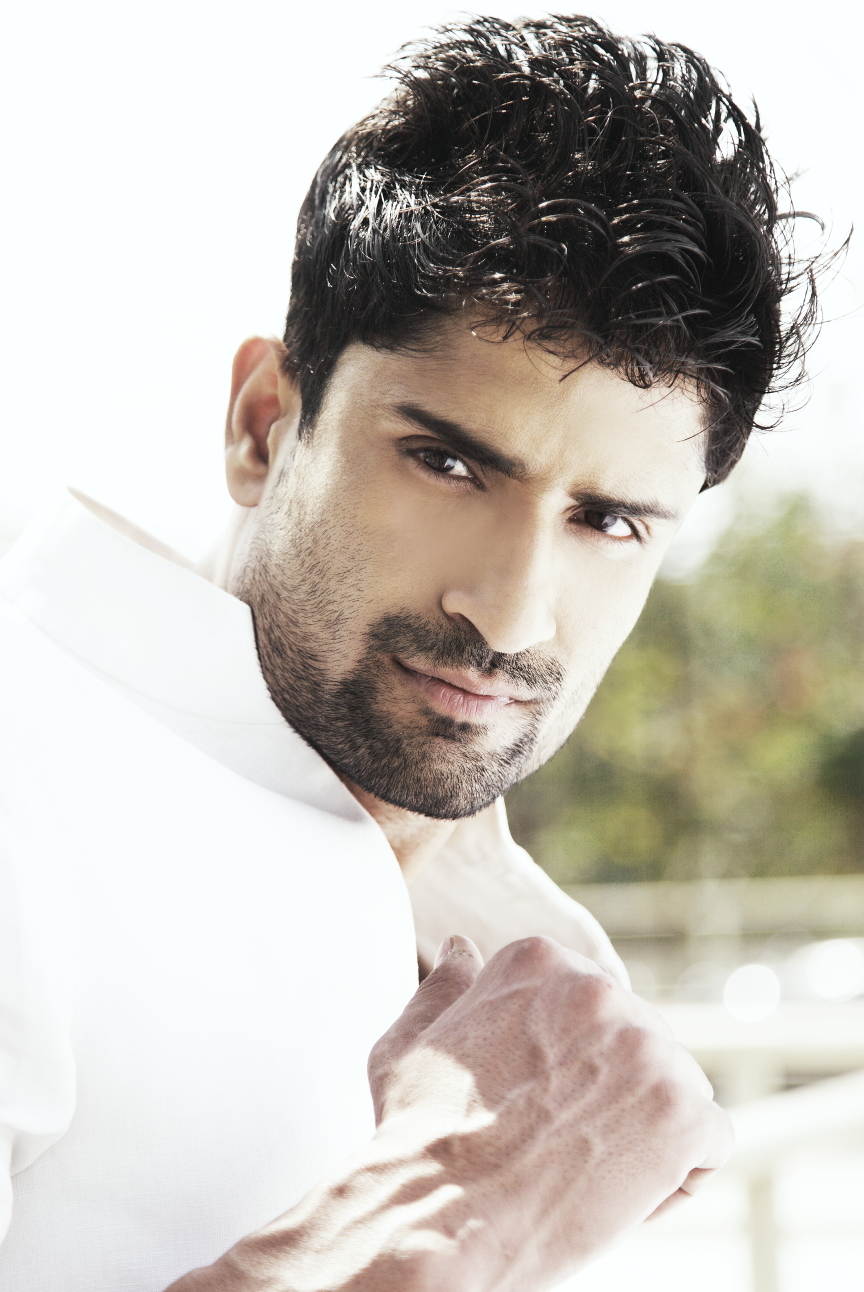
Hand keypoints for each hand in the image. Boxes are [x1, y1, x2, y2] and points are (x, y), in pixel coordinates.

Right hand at [366, 935, 731, 1286]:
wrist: (431, 1224)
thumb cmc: (415, 1141)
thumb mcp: (414, 1042)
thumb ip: (448, 989)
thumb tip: (462, 946)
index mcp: (538, 961)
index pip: (592, 1010)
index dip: (566, 1070)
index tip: (526, 1105)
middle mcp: (598, 988)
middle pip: (638, 1045)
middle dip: (611, 1096)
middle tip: (550, 1145)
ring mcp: (647, 1047)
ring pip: (677, 1091)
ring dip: (643, 1133)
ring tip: (579, 1168)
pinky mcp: (683, 1112)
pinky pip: (710, 1143)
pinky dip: (674, 1179)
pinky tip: (613, 1194)